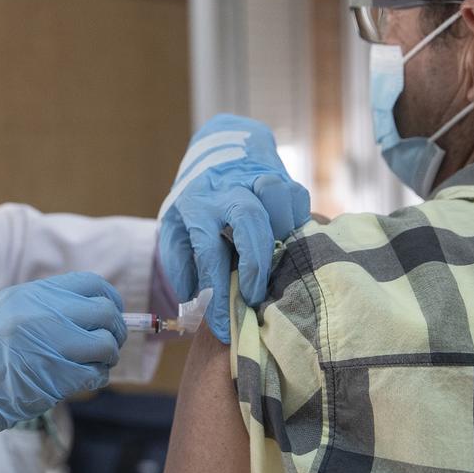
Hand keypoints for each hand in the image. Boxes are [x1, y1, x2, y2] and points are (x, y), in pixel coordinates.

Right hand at [0, 272, 125, 472]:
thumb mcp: (5, 312)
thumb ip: (45, 308)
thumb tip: (88, 312)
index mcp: (32, 294)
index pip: (92, 285)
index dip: (110, 300)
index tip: (111, 314)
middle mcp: (45, 314)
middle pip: (105, 313)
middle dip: (114, 330)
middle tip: (107, 344)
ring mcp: (51, 345)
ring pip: (106, 344)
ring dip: (106, 357)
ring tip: (91, 365)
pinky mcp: (54, 378)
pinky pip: (96, 374)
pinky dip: (96, 379)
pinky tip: (83, 381)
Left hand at [158, 114, 309, 342]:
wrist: (221, 144)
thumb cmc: (198, 200)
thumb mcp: (175, 228)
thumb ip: (182, 265)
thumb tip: (197, 304)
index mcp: (196, 204)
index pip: (207, 251)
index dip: (216, 292)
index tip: (223, 328)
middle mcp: (227, 187)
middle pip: (248, 217)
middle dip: (256, 263)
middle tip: (255, 297)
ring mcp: (257, 176)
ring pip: (277, 195)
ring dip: (281, 233)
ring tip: (277, 261)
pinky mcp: (283, 174)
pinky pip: (297, 198)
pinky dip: (298, 223)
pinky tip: (289, 243)